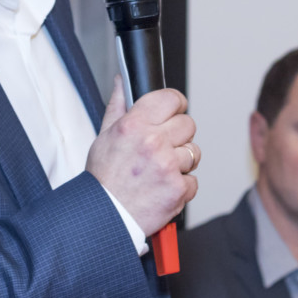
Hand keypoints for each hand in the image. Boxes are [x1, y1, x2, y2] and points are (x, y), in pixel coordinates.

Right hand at [86, 76, 199, 235]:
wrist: (105, 217)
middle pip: (188, 124)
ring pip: (194, 152)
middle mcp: (154, 142)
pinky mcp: (179, 189)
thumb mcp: (104, 136)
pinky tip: (162, 187)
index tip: (173, 111)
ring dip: (181, 161)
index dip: (175, 104)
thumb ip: (118, 105)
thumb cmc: (103, 179)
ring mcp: (168, 166)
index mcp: (135, 125)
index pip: (172, 98)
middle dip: (178, 135)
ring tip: (160, 171)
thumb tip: (122, 81)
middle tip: (162, 147)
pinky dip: (181, 186)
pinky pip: (193, 180)